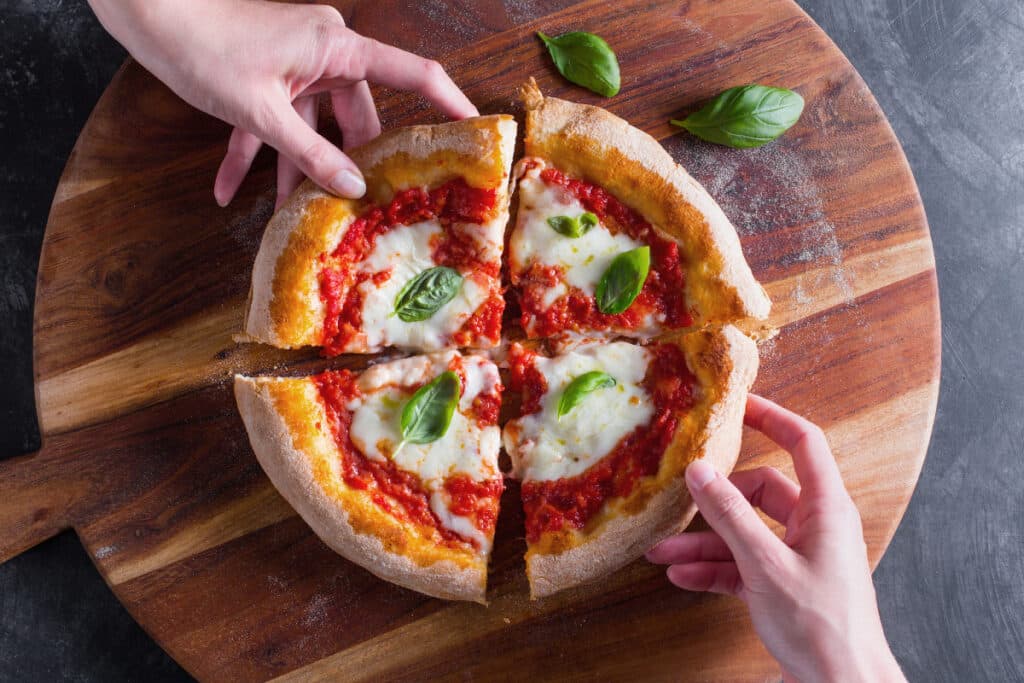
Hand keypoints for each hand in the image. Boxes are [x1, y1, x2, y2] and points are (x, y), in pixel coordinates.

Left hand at [89, 0, 477, 206]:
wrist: (147, 13)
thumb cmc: (205, 48)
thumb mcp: (262, 111)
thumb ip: (309, 152)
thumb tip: (353, 189)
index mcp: (337, 49)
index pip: (412, 74)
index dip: (448, 102)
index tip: (477, 129)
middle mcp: (324, 54)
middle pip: (357, 117)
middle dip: (351, 164)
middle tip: (363, 209)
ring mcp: (294, 65)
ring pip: (312, 127)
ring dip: (296, 169)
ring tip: (290, 217)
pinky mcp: (265, 77)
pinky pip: (270, 123)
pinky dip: (252, 154)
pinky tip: (227, 193)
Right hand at [647, 395, 904, 682]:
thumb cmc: (822, 625)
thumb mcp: (765, 564)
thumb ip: (730, 515)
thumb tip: (700, 470)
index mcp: (825, 509)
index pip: (803, 442)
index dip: (772, 417)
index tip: (738, 404)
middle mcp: (813, 527)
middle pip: (760, 492)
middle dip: (715, 501)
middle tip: (680, 496)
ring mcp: (798, 557)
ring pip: (744, 534)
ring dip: (704, 543)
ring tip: (662, 552)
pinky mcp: (784, 585)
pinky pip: (743, 566)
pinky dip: (714, 570)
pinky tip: (683, 577)